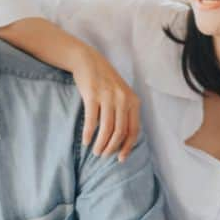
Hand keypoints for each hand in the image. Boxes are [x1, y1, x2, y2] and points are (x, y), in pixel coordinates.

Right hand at [71, 46, 139, 161]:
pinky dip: (88, 134)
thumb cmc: (105, 81)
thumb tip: (124, 139)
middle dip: (112, 148)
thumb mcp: (121, 94)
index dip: (127, 147)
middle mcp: (123, 99)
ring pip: (107, 129)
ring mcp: (108, 97)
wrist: (89, 61)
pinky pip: (91, 121)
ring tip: (95, 151)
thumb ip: (125, 112)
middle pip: (120, 132)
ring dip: (100, 144)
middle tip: (103, 155)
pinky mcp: (92, 95)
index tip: (120, 158)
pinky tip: (85, 141)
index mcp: (133, 101)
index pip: (133, 130)